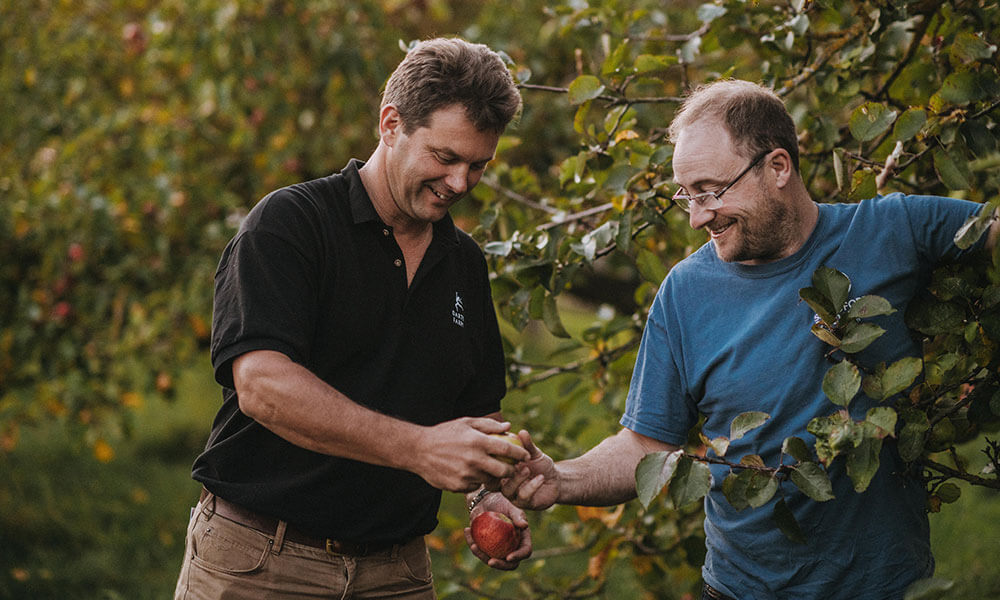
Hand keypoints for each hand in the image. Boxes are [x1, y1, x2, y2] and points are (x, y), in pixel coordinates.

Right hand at [409, 417, 530, 492]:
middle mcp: (474, 459)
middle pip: (503, 471)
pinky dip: (475, 481)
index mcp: (478, 442)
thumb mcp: (466, 423)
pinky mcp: (458, 486)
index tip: (526, 455)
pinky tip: (470, 473)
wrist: (418, 450)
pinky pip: (474, 486)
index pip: (508, 450)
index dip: (521, 453)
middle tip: (512, 469)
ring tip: (488, 470)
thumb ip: (488, 425)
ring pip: (489, 480)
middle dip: (511, 471)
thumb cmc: (444, 433)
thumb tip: (508, 426)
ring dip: (492, 477)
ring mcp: (466, 474)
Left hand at [464, 492, 531, 569]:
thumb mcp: (511, 506)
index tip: (508, 557)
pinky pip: (479, 550)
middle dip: (500, 565)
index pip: (525, 551)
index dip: (519, 556)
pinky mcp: (485, 546)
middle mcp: (512, 546)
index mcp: (522, 538)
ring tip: (473, 545)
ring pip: (491, 559)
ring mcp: (498, 548)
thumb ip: (518, 515)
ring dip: (481, 555)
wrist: (486, 499)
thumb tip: (525, 525)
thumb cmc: (502, 500)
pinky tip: (466, 531)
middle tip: (490, 561)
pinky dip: (471, 543)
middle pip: (510, 563)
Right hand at [500, 430, 559, 510]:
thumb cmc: (541, 465)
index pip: (491, 468)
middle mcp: (504, 484)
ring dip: (517, 479)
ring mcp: (513, 495)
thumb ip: (527, 445)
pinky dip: (531, 486)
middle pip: (493, 481)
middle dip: (502, 471)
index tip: (501, 451)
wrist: (556, 480)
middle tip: (514, 462)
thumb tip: (522, 431)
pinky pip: (523, 497)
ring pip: (507, 490)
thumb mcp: (534, 453)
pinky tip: (540, 478)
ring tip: (527, 469)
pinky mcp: (524, 503)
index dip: (492, 461)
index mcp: (502, 471)